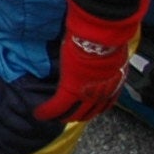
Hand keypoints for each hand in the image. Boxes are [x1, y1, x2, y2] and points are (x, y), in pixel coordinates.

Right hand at [37, 0, 144, 124]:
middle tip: (67, 116)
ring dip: (62, 117)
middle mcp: (103, 92)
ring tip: (52, 116)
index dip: (94, 107)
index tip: (87, 107)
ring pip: (74, 113)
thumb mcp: (109, 51)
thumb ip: (103, 55)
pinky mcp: (71, 89)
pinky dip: (48, 111)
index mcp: (114, 83)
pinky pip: (58, 106)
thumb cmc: (108, 37)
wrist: (102, 37)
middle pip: (90, 112)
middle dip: (78, 116)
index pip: (105, 103)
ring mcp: (88, 93)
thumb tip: (98, 49)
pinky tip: (40, 113)